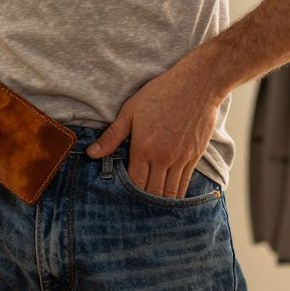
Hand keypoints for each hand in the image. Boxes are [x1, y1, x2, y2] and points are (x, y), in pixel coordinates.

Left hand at [85, 62, 222, 198]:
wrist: (197, 85)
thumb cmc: (161, 94)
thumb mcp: (130, 111)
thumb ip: (111, 136)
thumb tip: (92, 154)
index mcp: (143, 148)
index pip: (135, 183)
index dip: (129, 192)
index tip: (123, 195)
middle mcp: (163, 158)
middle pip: (152, 192)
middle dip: (144, 200)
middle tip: (137, 204)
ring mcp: (181, 159)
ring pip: (170, 192)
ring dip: (161, 201)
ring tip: (152, 205)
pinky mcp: (195, 156)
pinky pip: (185, 183)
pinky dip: (178, 193)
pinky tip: (171, 196)